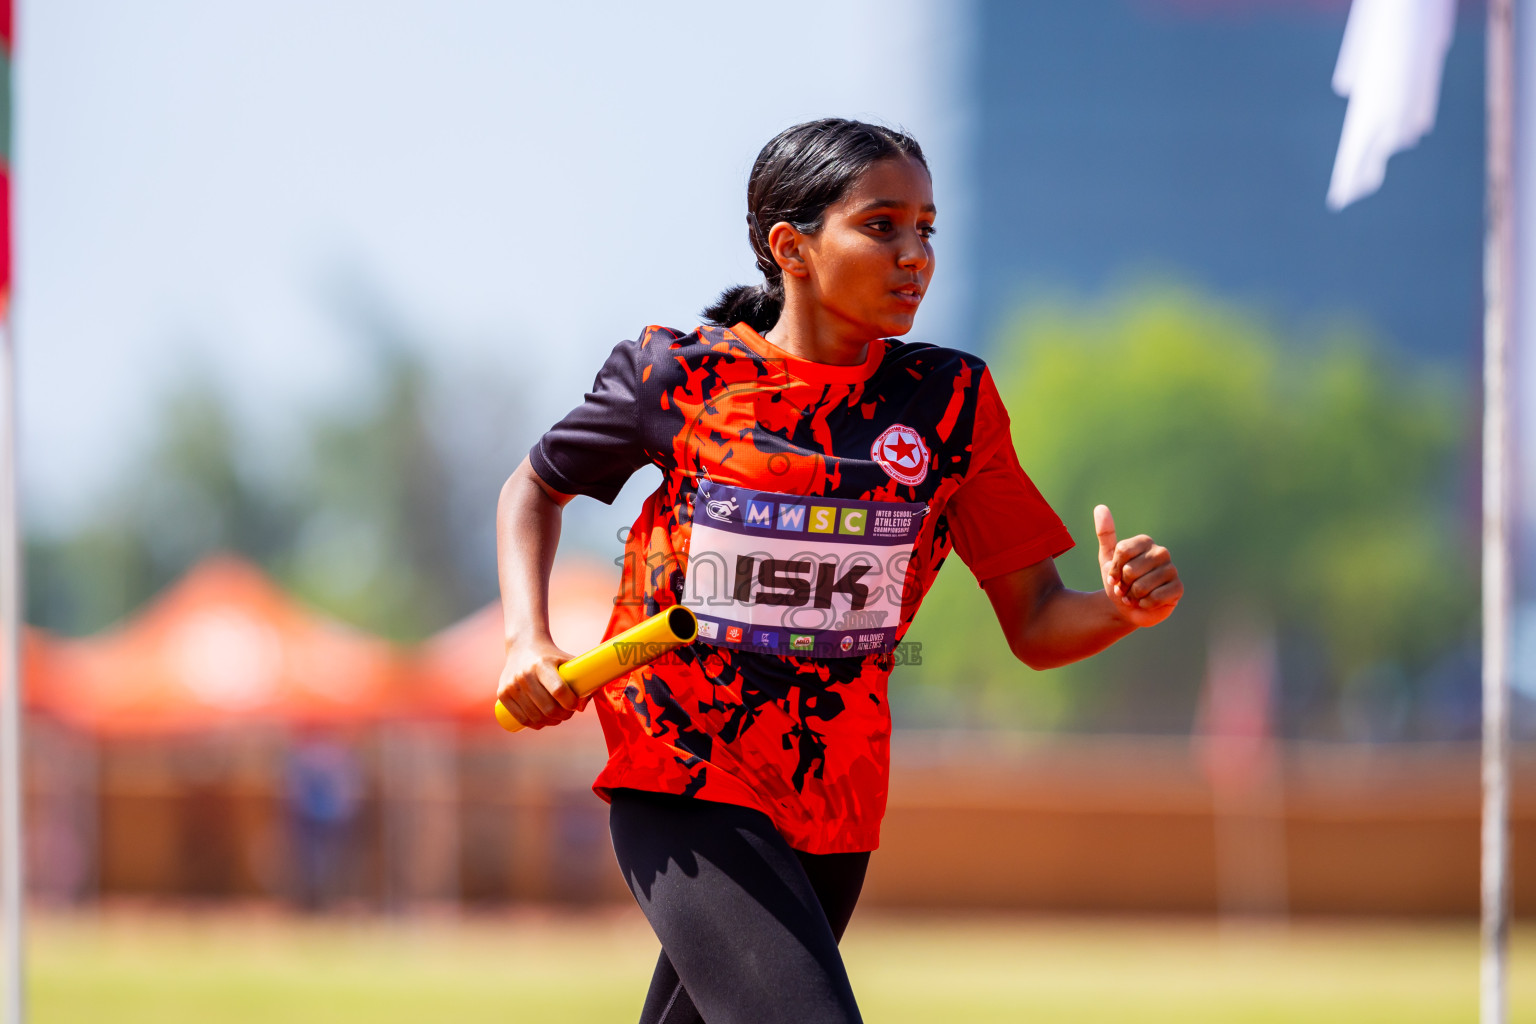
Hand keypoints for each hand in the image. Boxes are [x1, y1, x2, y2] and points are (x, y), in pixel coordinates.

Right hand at [496, 639, 577, 729]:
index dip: (570, 703)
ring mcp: (512, 685)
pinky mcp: (503, 694)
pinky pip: (521, 718)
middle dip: (563, 715)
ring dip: (551, 722)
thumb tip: (581, 709)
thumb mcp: (569, 662)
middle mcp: (524, 674)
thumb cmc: (552, 657)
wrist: (523, 646)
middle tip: (568, 713)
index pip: (558, 690)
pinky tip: (543, 721)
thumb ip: (583, 682)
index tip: (575, 704)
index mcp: (542, 664)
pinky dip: (535, 724)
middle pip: (548, 708)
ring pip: (536, 716)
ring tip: (557, 717)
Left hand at [1095, 504, 1181, 627]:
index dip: (1113, 569)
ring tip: (1134, 595)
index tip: (1114, 576)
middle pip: (1130, 570)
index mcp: (1144, 542)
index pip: (1122, 551)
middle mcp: (1161, 552)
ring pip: (1141, 586)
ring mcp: (1172, 569)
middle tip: (1125, 588)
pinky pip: (1155, 597)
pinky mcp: (1178, 588)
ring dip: (1132, 596)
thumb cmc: (1118, 581)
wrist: (1127, 608)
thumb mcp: (1107, 558)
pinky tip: (1146, 602)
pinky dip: (1144, 604)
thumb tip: (1100, 508)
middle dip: (1122, 584)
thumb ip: (1105, 534)